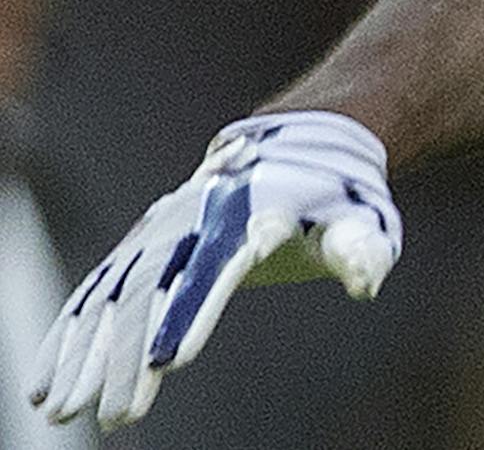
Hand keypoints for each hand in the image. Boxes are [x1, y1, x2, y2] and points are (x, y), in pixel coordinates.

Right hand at [29, 111, 400, 430]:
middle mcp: (201, 215)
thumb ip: (361, 248)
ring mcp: (168, 226)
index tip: (171, 361)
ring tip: (62, 408)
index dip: (194, 310)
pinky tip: (47, 380)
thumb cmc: (337, 196)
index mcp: (257, 210)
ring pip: (116, 290)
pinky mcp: (147, 240)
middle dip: (131, 351)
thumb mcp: (362, 217)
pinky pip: (100, 287)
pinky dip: (70, 331)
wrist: (302, 140)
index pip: (219, 265)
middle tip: (116, 415)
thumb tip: (366, 280)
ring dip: (86, 350)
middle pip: (157, 286)